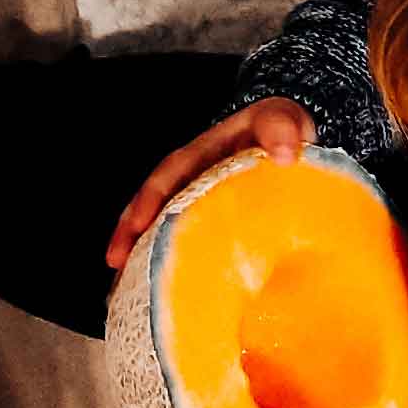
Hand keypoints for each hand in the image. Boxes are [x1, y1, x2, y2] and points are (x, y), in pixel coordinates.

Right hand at [105, 98, 315, 269]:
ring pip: (164, 227)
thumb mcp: (280, 118)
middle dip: (130, 232)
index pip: (168, 176)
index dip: (150, 199)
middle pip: (153, 206)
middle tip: (115, 261)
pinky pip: (189, 242)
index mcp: (201, 156)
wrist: (292, 144)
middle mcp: (192, 180)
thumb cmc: (279, 129)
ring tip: (127, 283)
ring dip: (144, 252)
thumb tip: (284, 154)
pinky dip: (173, 263)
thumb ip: (280, 127)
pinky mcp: (215, 224)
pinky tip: (167, 289)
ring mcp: (201, 203)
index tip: (138, 223)